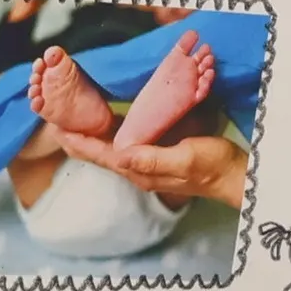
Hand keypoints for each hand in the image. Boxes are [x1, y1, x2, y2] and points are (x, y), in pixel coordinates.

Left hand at [56, 128, 248, 210]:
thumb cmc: (212, 166)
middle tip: (56, 118)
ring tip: (74, 117)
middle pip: (100, 152)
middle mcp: (138, 166)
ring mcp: (147, 160)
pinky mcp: (157, 151)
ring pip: (111, 147)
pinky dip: (112, 129)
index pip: (102, 156)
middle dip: (78, 137)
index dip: (78, 143)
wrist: (233, 174)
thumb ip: (153, 159)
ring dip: (91, 134)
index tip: (57, 128)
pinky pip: (127, 140)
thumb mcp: (185, 159)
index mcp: (141, 169)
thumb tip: (120, 154)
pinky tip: (109, 118)